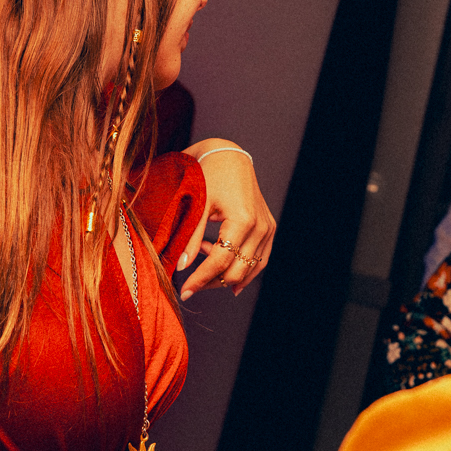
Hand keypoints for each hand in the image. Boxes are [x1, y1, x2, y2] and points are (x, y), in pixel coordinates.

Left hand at [180, 139, 274, 296]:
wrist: (229, 158)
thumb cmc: (210, 176)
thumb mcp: (196, 205)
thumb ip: (190, 238)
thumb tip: (182, 267)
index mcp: (242, 220)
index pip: (220, 261)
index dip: (200, 279)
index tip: (185, 292)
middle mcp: (260, 227)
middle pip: (237, 270)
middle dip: (212, 283)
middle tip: (190, 287)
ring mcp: (267, 229)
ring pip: (250, 270)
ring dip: (226, 276)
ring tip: (204, 272)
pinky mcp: (269, 229)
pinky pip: (259, 260)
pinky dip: (242, 268)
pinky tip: (224, 272)